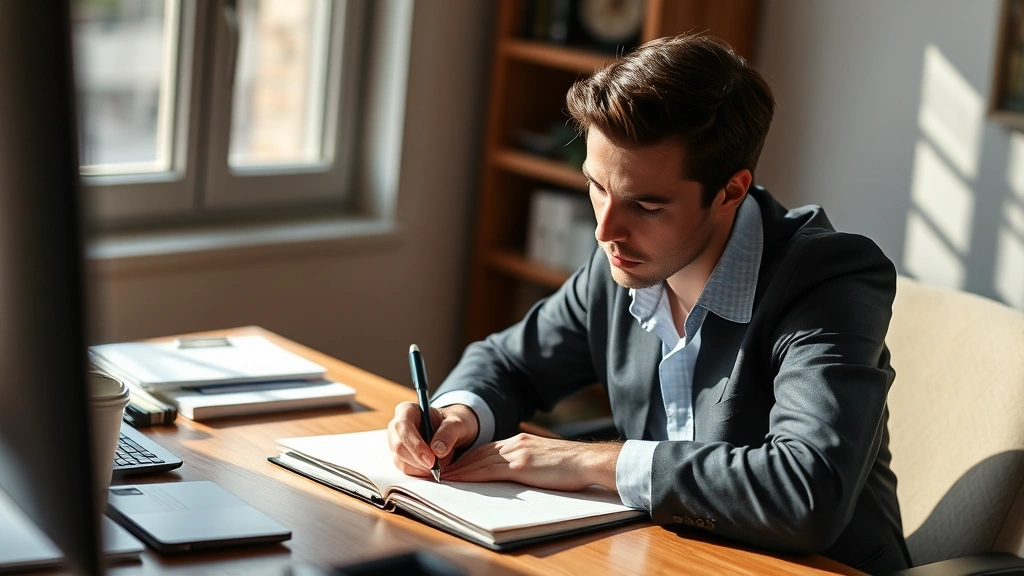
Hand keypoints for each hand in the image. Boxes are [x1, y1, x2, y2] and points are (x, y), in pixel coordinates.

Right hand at [387, 402, 478, 476]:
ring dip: (420, 467)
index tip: (431, 460)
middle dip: (418, 460)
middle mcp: (397, 426)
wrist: (452, 433)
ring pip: (400, 460)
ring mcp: (396, 442)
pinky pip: (405, 468)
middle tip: (436, 468)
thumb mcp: (458, 423)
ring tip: (439, 463)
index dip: (415, 445)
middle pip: (399, 446)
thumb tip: (437, 450)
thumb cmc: (453, 424)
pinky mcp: (400, 456)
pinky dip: (419, 472)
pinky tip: (432, 467)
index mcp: (407, 410)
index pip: (403, 427)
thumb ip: (449, 432)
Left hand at [441, 433, 621, 491]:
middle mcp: (516, 443)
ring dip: (459, 468)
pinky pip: (488, 470)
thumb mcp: (545, 459)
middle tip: (440, 469)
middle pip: (479, 452)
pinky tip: (458, 479)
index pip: (489, 449)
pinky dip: (470, 474)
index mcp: (522, 442)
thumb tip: (517, 474)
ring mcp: (517, 453)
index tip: (455, 464)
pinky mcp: (520, 465)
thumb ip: (528, 462)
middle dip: (459, 461)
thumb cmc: (572, 466)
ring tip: (442, 476)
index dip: (470, 457)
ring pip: (479, 460)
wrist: (587, 462)